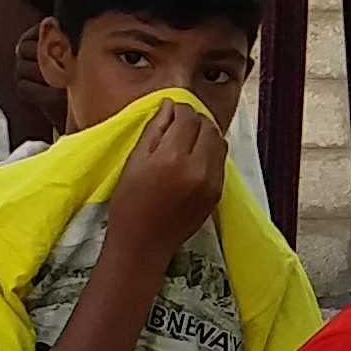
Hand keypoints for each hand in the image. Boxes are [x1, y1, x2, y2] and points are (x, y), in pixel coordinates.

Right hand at [102, 89, 227, 260]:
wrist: (144, 244)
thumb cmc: (129, 202)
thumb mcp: (135, 161)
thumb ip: (155, 130)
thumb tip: (169, 106)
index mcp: (173, 158)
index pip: (188, 117)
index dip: (178, 109)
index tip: (169, 112)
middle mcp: (198, 168)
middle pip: (208, 126)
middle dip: (195, 120)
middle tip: (178, 125)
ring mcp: (212, 182)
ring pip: (220, 141)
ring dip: (206, 134)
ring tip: (187, 141)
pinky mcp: (218, 193)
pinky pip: (221, 161)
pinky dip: (211, 152)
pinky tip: (194, 159)